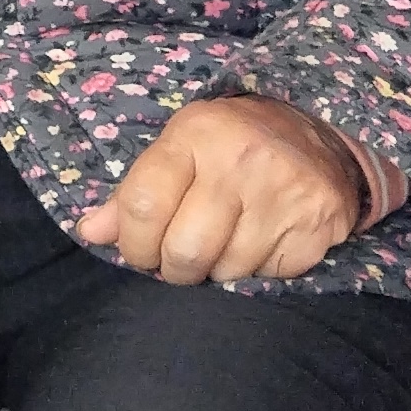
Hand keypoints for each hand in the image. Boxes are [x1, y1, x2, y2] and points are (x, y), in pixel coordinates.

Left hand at [73, 93, 363, 284]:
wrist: (320, 136)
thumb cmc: (232, 143)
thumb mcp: (178, 148)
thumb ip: (132, 192)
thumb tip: (90, 232)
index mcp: (196, 134)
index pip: (142, 206)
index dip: (133, 243)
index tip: (139, 249)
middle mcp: (241, 161)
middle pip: (184, 250)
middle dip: (172, 268)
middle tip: (177, 260)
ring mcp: (284, 194)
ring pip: (226, 270)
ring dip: (216, 269)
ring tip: (222, 244)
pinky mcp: (316, 226)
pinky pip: (267, 276)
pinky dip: (255, 270)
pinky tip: (258, 242)